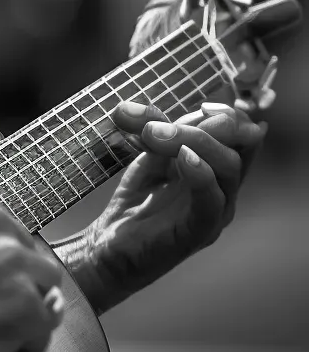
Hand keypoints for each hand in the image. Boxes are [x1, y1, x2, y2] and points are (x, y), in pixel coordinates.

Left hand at [78, 99, 267, 309]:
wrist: (109, 246)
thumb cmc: (136, 202)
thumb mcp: (150, 156)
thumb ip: (167, 131)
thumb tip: (194, 107)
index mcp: (215, 170)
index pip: (241, 137)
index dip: (229, 116)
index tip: (203, 105)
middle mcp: (222, 190)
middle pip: (235, 147)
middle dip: (198, 125)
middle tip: (153, 125)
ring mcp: (214, 212)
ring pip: (227, 168)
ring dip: (191, 140)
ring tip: (152, 134)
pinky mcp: (198, 232)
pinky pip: (212, 202)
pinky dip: (201, 174)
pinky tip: (184, 158)